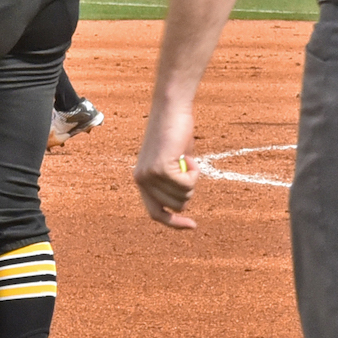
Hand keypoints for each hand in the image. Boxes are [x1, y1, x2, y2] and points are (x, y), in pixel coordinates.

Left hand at [133, 101, 198, 228]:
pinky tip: (186, 155)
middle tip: (187, 167)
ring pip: (184, 197)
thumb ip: (172, 183)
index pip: (156, 213)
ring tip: (184, 158)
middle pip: (177, 206)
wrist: (171, 110)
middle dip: (189, 191)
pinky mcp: (160, 169)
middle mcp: (141, 180)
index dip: (174, 223)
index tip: (193, 226)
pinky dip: (195, 172)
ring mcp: (149, 176)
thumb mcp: (171, 163)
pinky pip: (188, 185)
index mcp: (141, 180)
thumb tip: (181, 204)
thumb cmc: (175, 134)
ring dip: (192, 180)